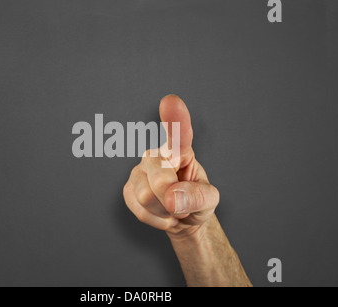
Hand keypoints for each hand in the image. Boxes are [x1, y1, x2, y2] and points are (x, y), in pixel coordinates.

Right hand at [123, 95, 219, 239]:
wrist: (181, 218)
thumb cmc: (197, 202)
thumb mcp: (210, 201)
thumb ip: (197, 197)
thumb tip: (172, 198)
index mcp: (179, 150)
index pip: (178, 133)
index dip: (174, 118)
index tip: (171, 101)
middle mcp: (156, 155)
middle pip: (160, 180)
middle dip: (173, 199)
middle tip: (182, 203)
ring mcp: (139, 171)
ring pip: (146, 197)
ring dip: (165, 211)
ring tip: (172, 207)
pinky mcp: (128, 189)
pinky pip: (139, 210)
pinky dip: (155, 219)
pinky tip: (161, 213)